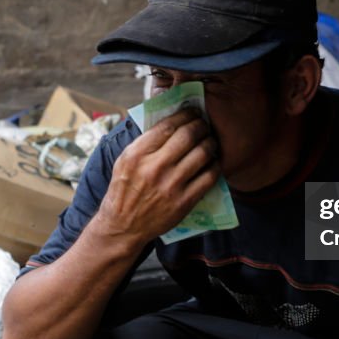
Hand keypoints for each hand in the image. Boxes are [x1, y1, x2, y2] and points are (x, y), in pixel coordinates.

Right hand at [94, 108, 219, 243]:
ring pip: (202, 153)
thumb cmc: (124, 190)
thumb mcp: (124, 161)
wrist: (124, 226)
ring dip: (211, 143)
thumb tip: (171, 121)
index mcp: (137, 154)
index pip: (168, 125)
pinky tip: (213, 162)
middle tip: (204, 125)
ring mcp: (171, 185)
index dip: (185, 115)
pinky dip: (215, 165)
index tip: (192, 112)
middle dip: (201, 125)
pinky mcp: (184, 202)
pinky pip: (209, 176)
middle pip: (188, 135)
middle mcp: (154, 167)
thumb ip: (145, 142)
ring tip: (210, 141)